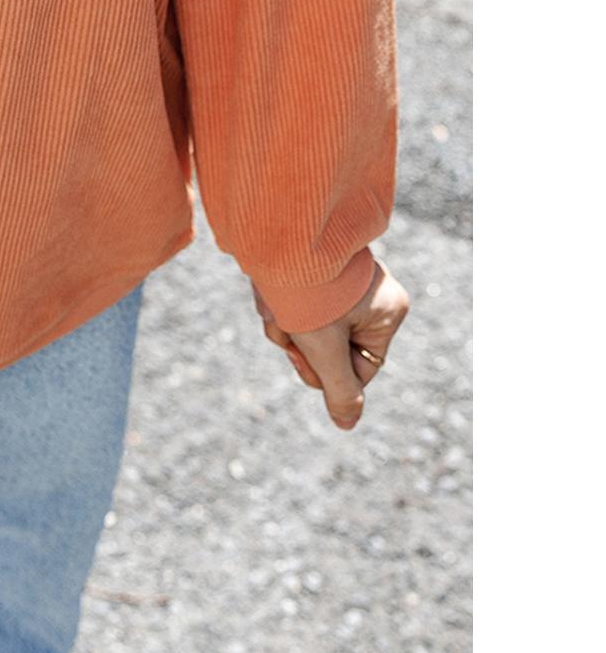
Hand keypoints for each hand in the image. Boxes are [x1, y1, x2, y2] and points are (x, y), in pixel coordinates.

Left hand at [255, 259, 409, 430]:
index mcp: (388, 310)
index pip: (359, 369)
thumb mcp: (324, 347)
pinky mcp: (312, 269)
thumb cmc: (306, 288)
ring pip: (307, 327)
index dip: (324, 371)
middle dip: (299, 340)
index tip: (302, 353)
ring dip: (282, 321)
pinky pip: (295, 304)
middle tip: (285, 320)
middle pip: (329, 348)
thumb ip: (338, 390)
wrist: (273, 228)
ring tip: (274, 299)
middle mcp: (370, 294)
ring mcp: (341, 280)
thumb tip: (346, 424)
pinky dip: (276, 303)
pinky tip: (266, 287)